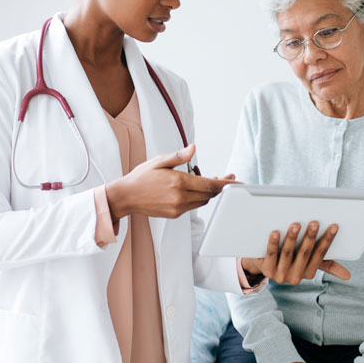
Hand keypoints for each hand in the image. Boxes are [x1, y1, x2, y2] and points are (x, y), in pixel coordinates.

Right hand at [105, 144, 231, 219]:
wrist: (126, 197)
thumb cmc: (141, 177)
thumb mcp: (159, 161)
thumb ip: (179, 157)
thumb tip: (193, 148)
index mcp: (178, 182)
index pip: (210, 185)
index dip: (226, 184)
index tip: (236, 181)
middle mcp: (180, 197)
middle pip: (209, 194)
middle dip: (220, 186)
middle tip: (226, 177)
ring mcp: (178, 208)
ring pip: (203, 201)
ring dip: (209, 192)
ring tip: (211, 181)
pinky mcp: (175, 214)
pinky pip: (193, 206)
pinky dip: (198, 198)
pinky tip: (195, 189)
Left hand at [241, 222, 350, 284]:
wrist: (262, 264)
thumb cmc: (290, 258)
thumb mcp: (308, 261)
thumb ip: (326, 265)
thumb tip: (348, 276)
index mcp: (308, 273)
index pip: (320, 255)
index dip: (327, 240)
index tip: (334, 226)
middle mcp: (295, 277)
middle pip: (304, 254)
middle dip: (310, 237)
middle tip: (314, 222)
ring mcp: (280, 275)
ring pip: (287, 254)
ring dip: (292, 239)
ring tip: (295, 224)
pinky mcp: (266, 269)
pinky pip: (271, 254)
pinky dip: (273, 243)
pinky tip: (275, 231)